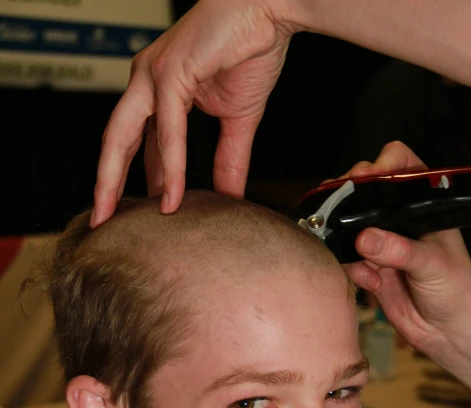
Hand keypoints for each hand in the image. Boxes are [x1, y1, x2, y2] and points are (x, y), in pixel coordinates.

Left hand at [92, 0, 294, 226]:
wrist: (268, 9)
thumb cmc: (248, 49)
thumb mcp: (236, 121)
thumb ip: (228, 160)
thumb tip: (229, 198)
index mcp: (157, 88)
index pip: (134, 141)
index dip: (128, 177)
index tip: (129, 212)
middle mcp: (147, 80)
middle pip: (115, 140)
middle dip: (105, 183)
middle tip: (100, 221)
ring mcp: (154, 75)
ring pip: (123, 134)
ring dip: (114, 178)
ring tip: (112, 214)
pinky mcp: (171, 72)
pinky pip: (167, 129)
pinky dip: (170, 166)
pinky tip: (172, 196)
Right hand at [343, 142, 470, 362]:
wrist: (448, 333)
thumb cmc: (457, 292)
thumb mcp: (434, 264)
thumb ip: (400, 250)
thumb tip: (366, 238)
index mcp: (424, 205)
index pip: (401, 166)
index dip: (382, 166)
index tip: (367, 177)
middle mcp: (399, 219)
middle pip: (364, 192)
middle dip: (352, 203)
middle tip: (347, 216)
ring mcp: (382, 242)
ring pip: (349, 226)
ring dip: (350, 244)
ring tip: (370, 266)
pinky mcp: (368, 266)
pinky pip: (347, 259)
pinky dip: (354, 270)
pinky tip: (373, 283)